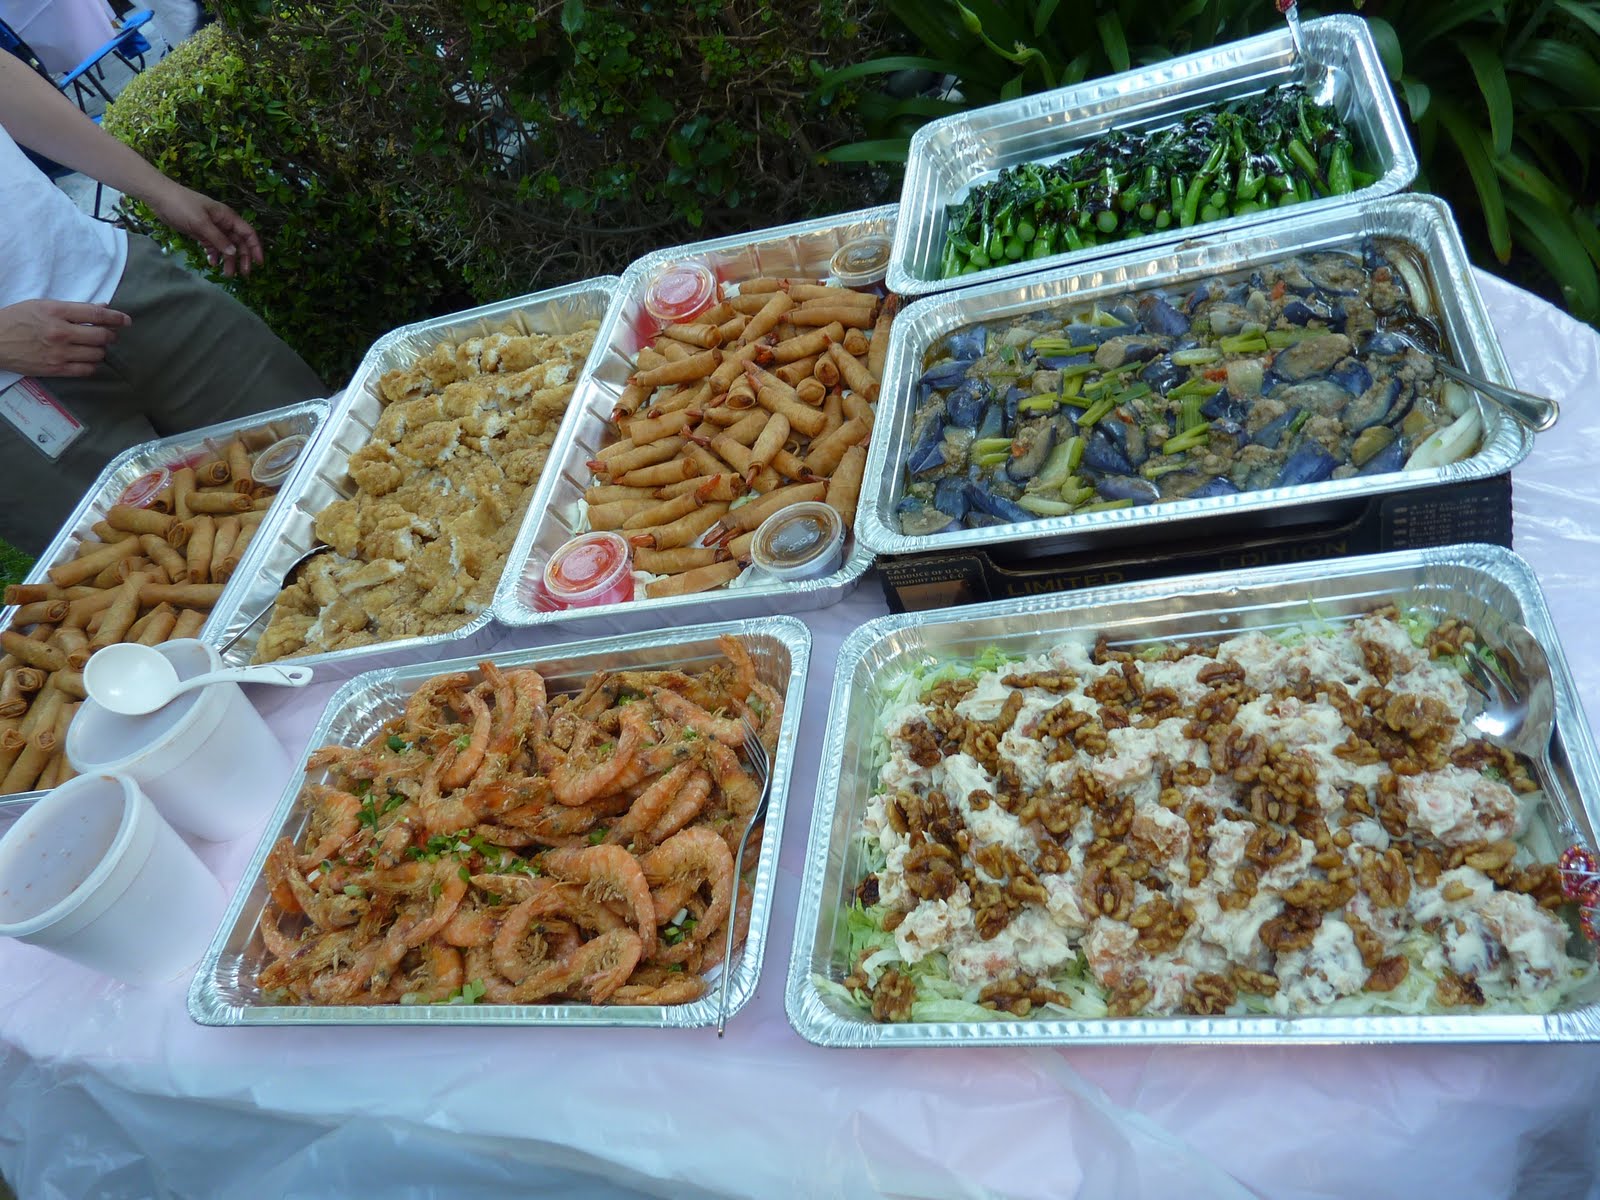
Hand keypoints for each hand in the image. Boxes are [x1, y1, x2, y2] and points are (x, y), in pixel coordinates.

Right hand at [0, 299, 130, 377]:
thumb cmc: (16, 320)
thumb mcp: (41, 305)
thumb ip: (72, 308)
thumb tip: (101, 307)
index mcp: (55, 311)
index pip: (95, 314)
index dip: (115, 317)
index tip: (126, 320)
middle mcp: (60, 332)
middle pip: (101, 336)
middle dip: (110, 335)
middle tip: (108, 335)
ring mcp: (59, 353)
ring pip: (97, 354)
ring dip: (100, 350)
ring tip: (94, 347)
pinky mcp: (56, 369)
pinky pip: (86, 370)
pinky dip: (92, 365)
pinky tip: (87, 360)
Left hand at [144, 182, 263, 276]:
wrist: (159, 197)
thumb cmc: (182, 205)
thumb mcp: (201, 223)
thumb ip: (218, 239)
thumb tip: (234, 253)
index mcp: (227, 217)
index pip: (248, 234)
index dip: (255, 248)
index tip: (259, 264)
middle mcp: (223, 223)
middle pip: (239, 243)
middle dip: (242, 258)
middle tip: (242, 275)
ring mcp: (212, 228)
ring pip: (226, 247)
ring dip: (228, 260)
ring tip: (226, 274)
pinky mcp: (201, 232)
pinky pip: (213, 246)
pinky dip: (214, 255)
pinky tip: (212, 263)